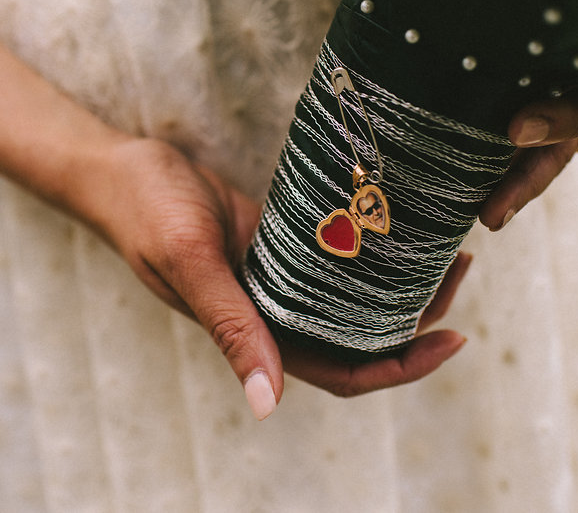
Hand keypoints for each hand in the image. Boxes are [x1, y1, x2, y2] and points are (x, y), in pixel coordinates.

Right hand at [94, 139, 467, 418]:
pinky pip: (332, 259)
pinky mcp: (276, 244)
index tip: (452, 339)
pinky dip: (368, 251)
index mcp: (255, 332)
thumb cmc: (146, 212)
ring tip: (442, 247)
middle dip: (416, 319)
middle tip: (455, 270)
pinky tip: (395, 224)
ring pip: (350, 300)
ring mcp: (276, 279)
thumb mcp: (190, 262)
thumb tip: (266, 407)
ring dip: (398, 284)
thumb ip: (231, 327)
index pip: (342, 372)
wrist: (121, 169)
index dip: (401, 368)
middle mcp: (273, 313)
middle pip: (359, 338)